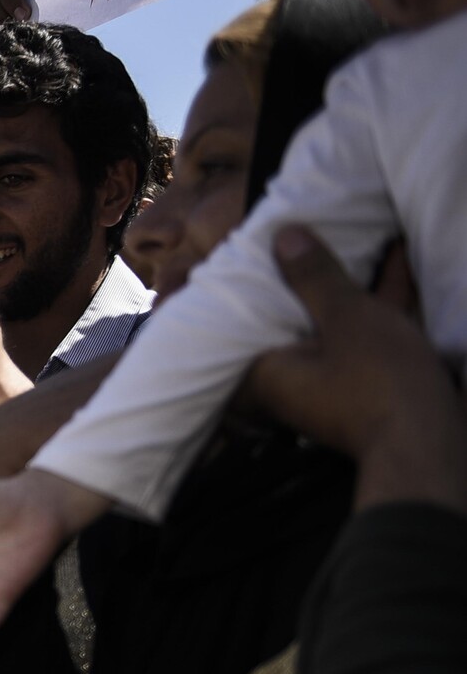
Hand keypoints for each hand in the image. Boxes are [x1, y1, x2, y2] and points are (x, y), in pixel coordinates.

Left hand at [241, 228, 466, 512]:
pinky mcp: (374, 376)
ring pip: (335, 318)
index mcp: (268, 369)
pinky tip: (396, 253)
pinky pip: (369, 327)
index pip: (240, 321)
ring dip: (347, 280)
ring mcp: (335, 377)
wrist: (434, 444)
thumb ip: (315, 278)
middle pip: (290, 316)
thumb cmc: (379, 382)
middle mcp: (294, 375)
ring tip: (350, 229)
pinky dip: (380, 295)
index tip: (249, 250)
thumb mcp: (346, 318)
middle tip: (300, 230)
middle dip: (300, 277)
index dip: (246, 285)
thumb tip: (283, 236)